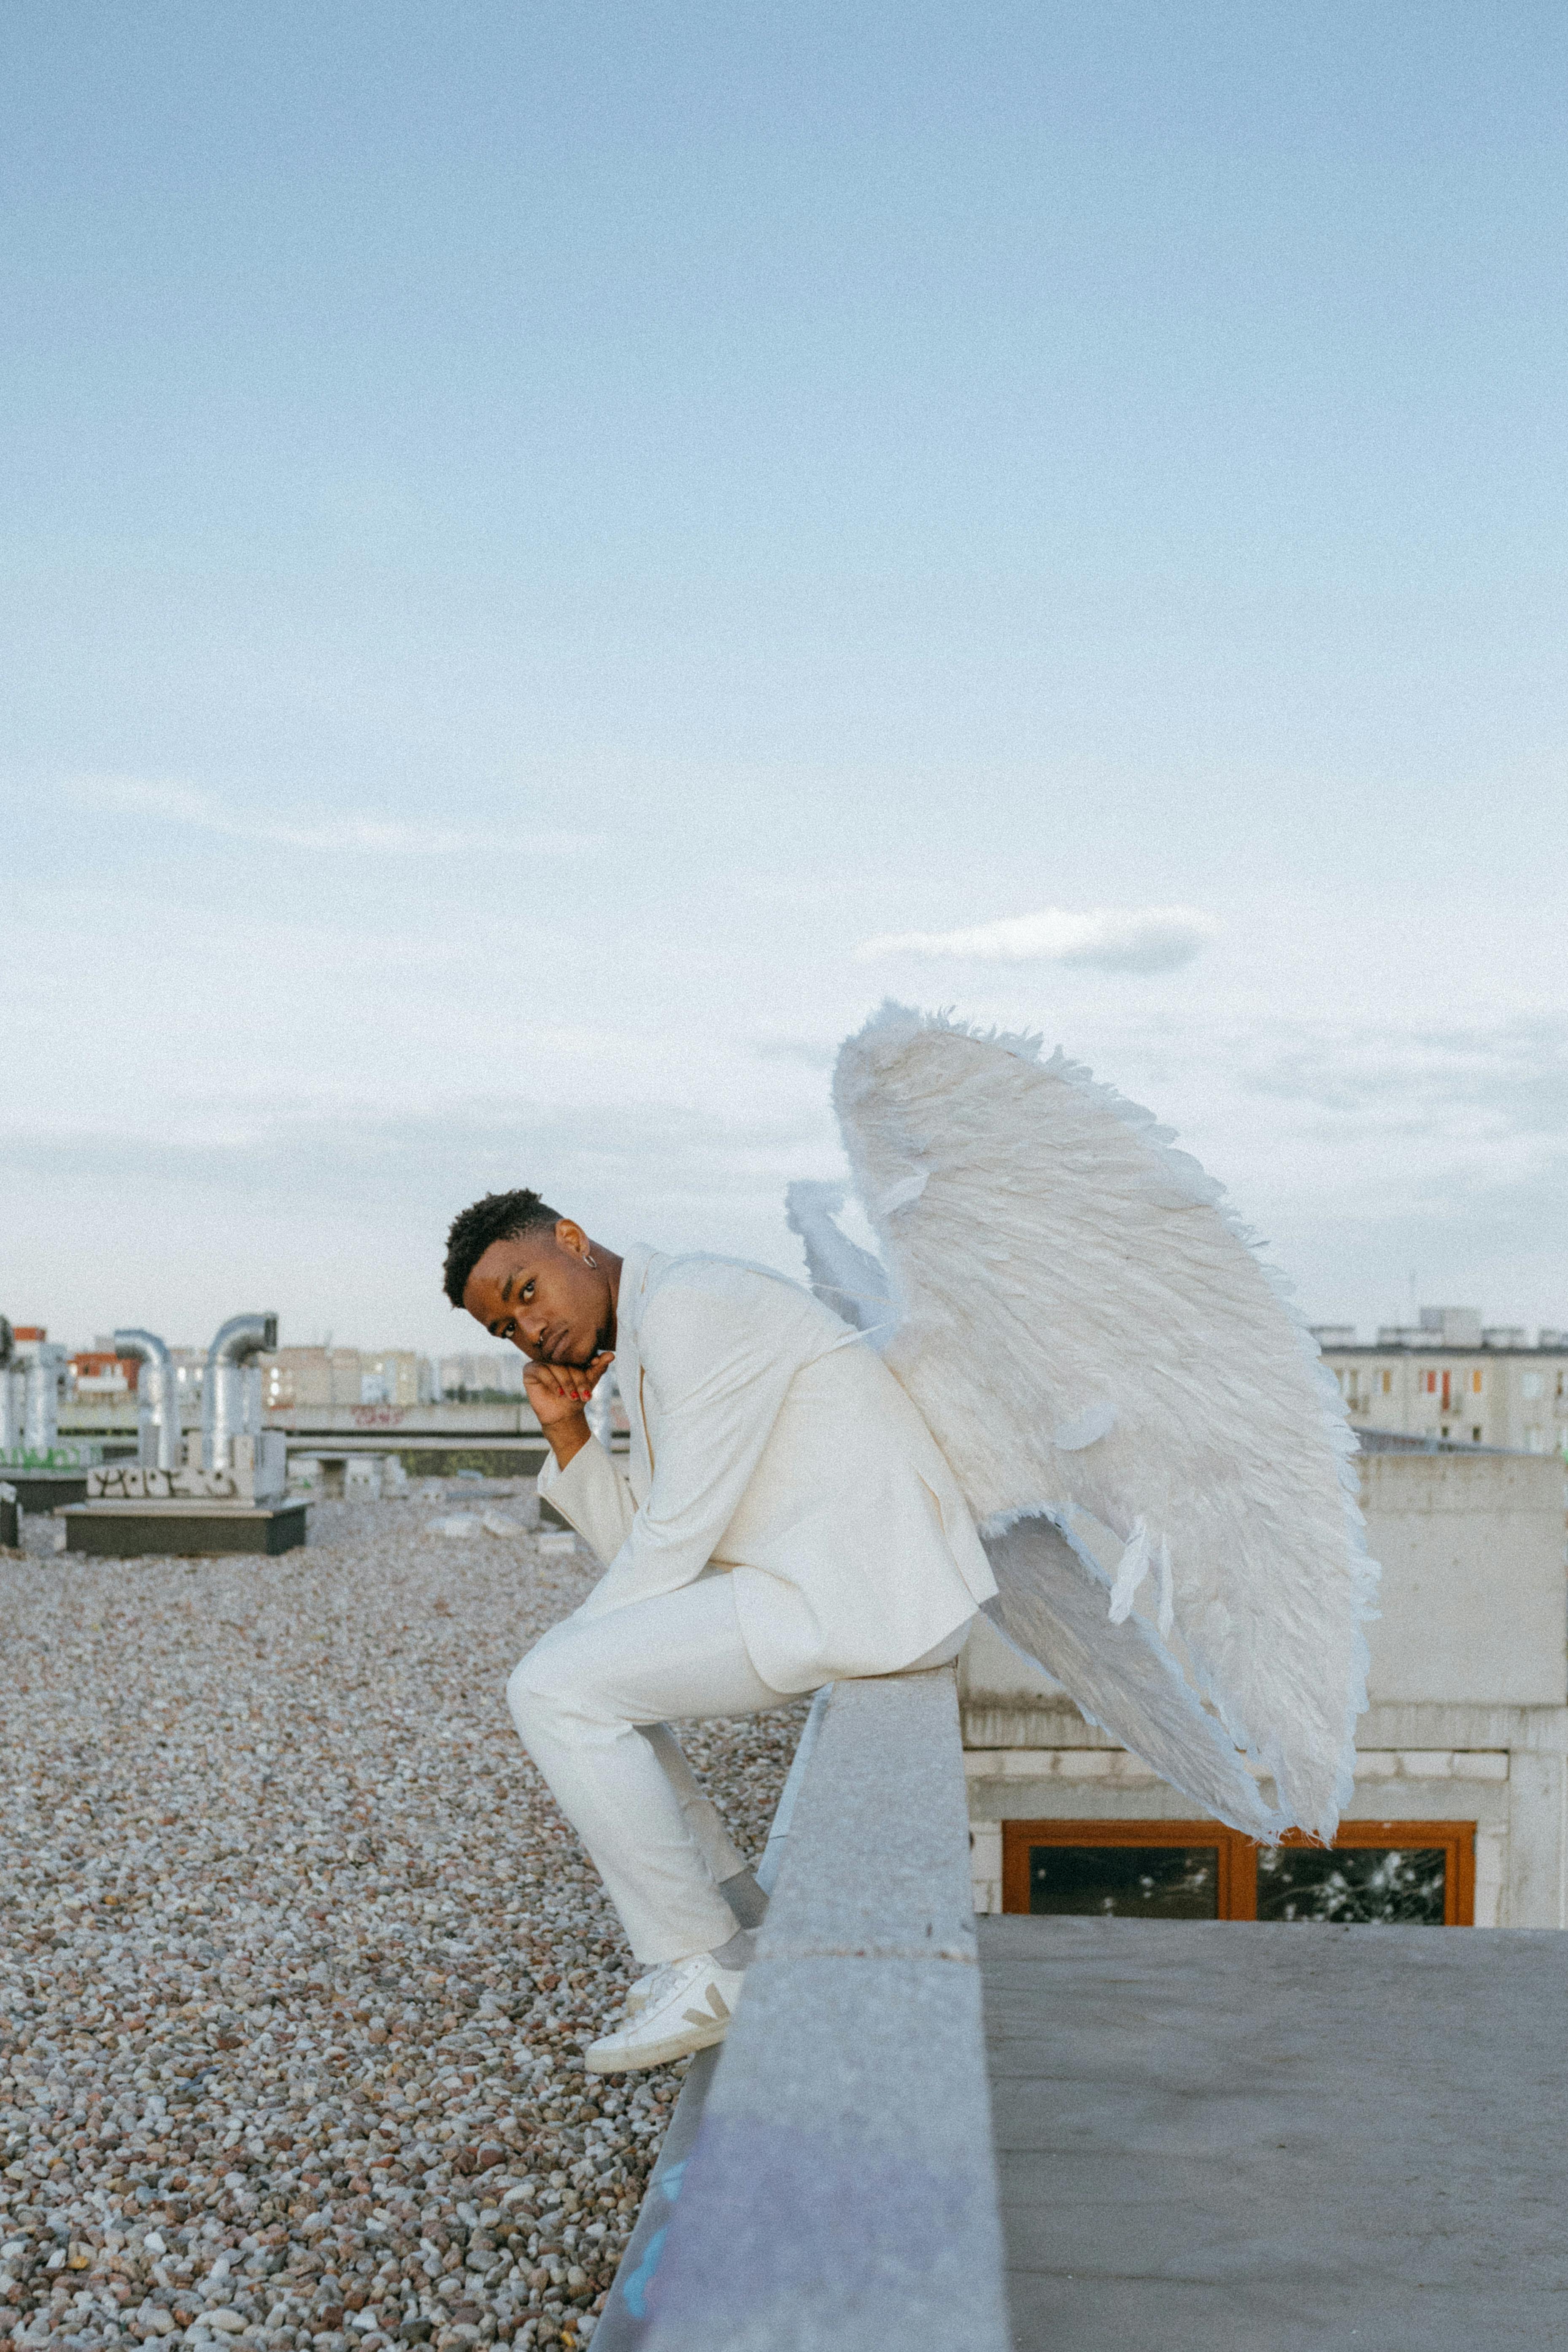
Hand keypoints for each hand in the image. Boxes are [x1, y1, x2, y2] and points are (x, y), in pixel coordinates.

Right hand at [524, 1352, 613, 1467]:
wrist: (563, 1416)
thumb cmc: (576, 1397)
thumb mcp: (590, 1381)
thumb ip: (598, 1367)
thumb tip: (611, 1355)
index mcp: (568, 1353)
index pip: (577, 1350)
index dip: (587, 1357)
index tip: (596, 1365)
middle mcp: (553, 1354)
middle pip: (566, 1359)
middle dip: (578, 1377)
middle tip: (586, 1394)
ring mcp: (541, 1361)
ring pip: (555, 1365)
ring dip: (566, 1382)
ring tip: (573, 1396)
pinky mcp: (530, 1370)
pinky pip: (541, 1370)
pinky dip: (552, 1382)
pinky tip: (559, 1393)